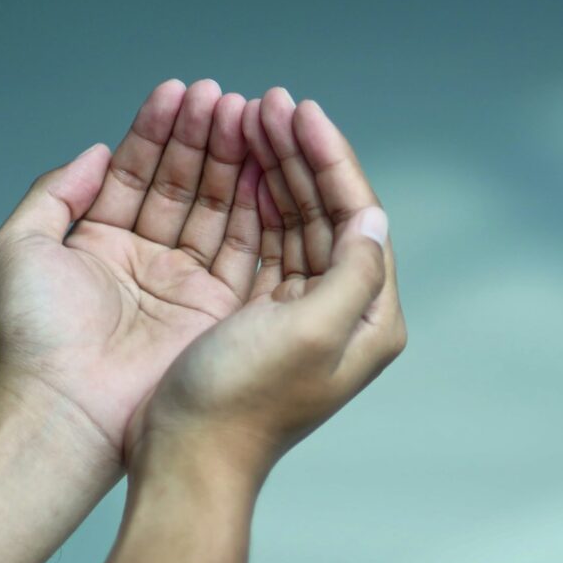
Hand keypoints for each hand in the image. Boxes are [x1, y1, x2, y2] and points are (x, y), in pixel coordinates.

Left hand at [0, 79, 262, 458]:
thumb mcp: (22, 244)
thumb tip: (96, 150)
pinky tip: (258, 166)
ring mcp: (185, 282)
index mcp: (102, 242)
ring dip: (229, 160)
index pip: (137, 173)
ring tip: (243, 115)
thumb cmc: (36, 334)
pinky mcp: (217, 308)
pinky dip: (253, 206)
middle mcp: (147, 258)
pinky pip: (241, 247)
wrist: (68, 405)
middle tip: (220, 97)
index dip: (156, 131)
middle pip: (181, 184)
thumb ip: (56, 191)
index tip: (177, 92)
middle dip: (200, 137)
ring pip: (214, 207)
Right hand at [128, 88, 406, 481]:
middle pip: (328, 212)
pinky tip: (242, 170)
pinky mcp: (264, 314)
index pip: (358, 217)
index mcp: (368, 316)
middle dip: (301, 155)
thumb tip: (374, 219)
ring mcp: (303, 310)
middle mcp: (343, 311)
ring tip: (251, 120)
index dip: (332, 159)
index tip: (302, 112)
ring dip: (278, 171)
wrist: (187, 458)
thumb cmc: (242, 403)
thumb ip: (353, 272)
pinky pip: (266, 242)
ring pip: (296, 221)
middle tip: (270, 103)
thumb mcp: (310, 332)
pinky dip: (254, 203)